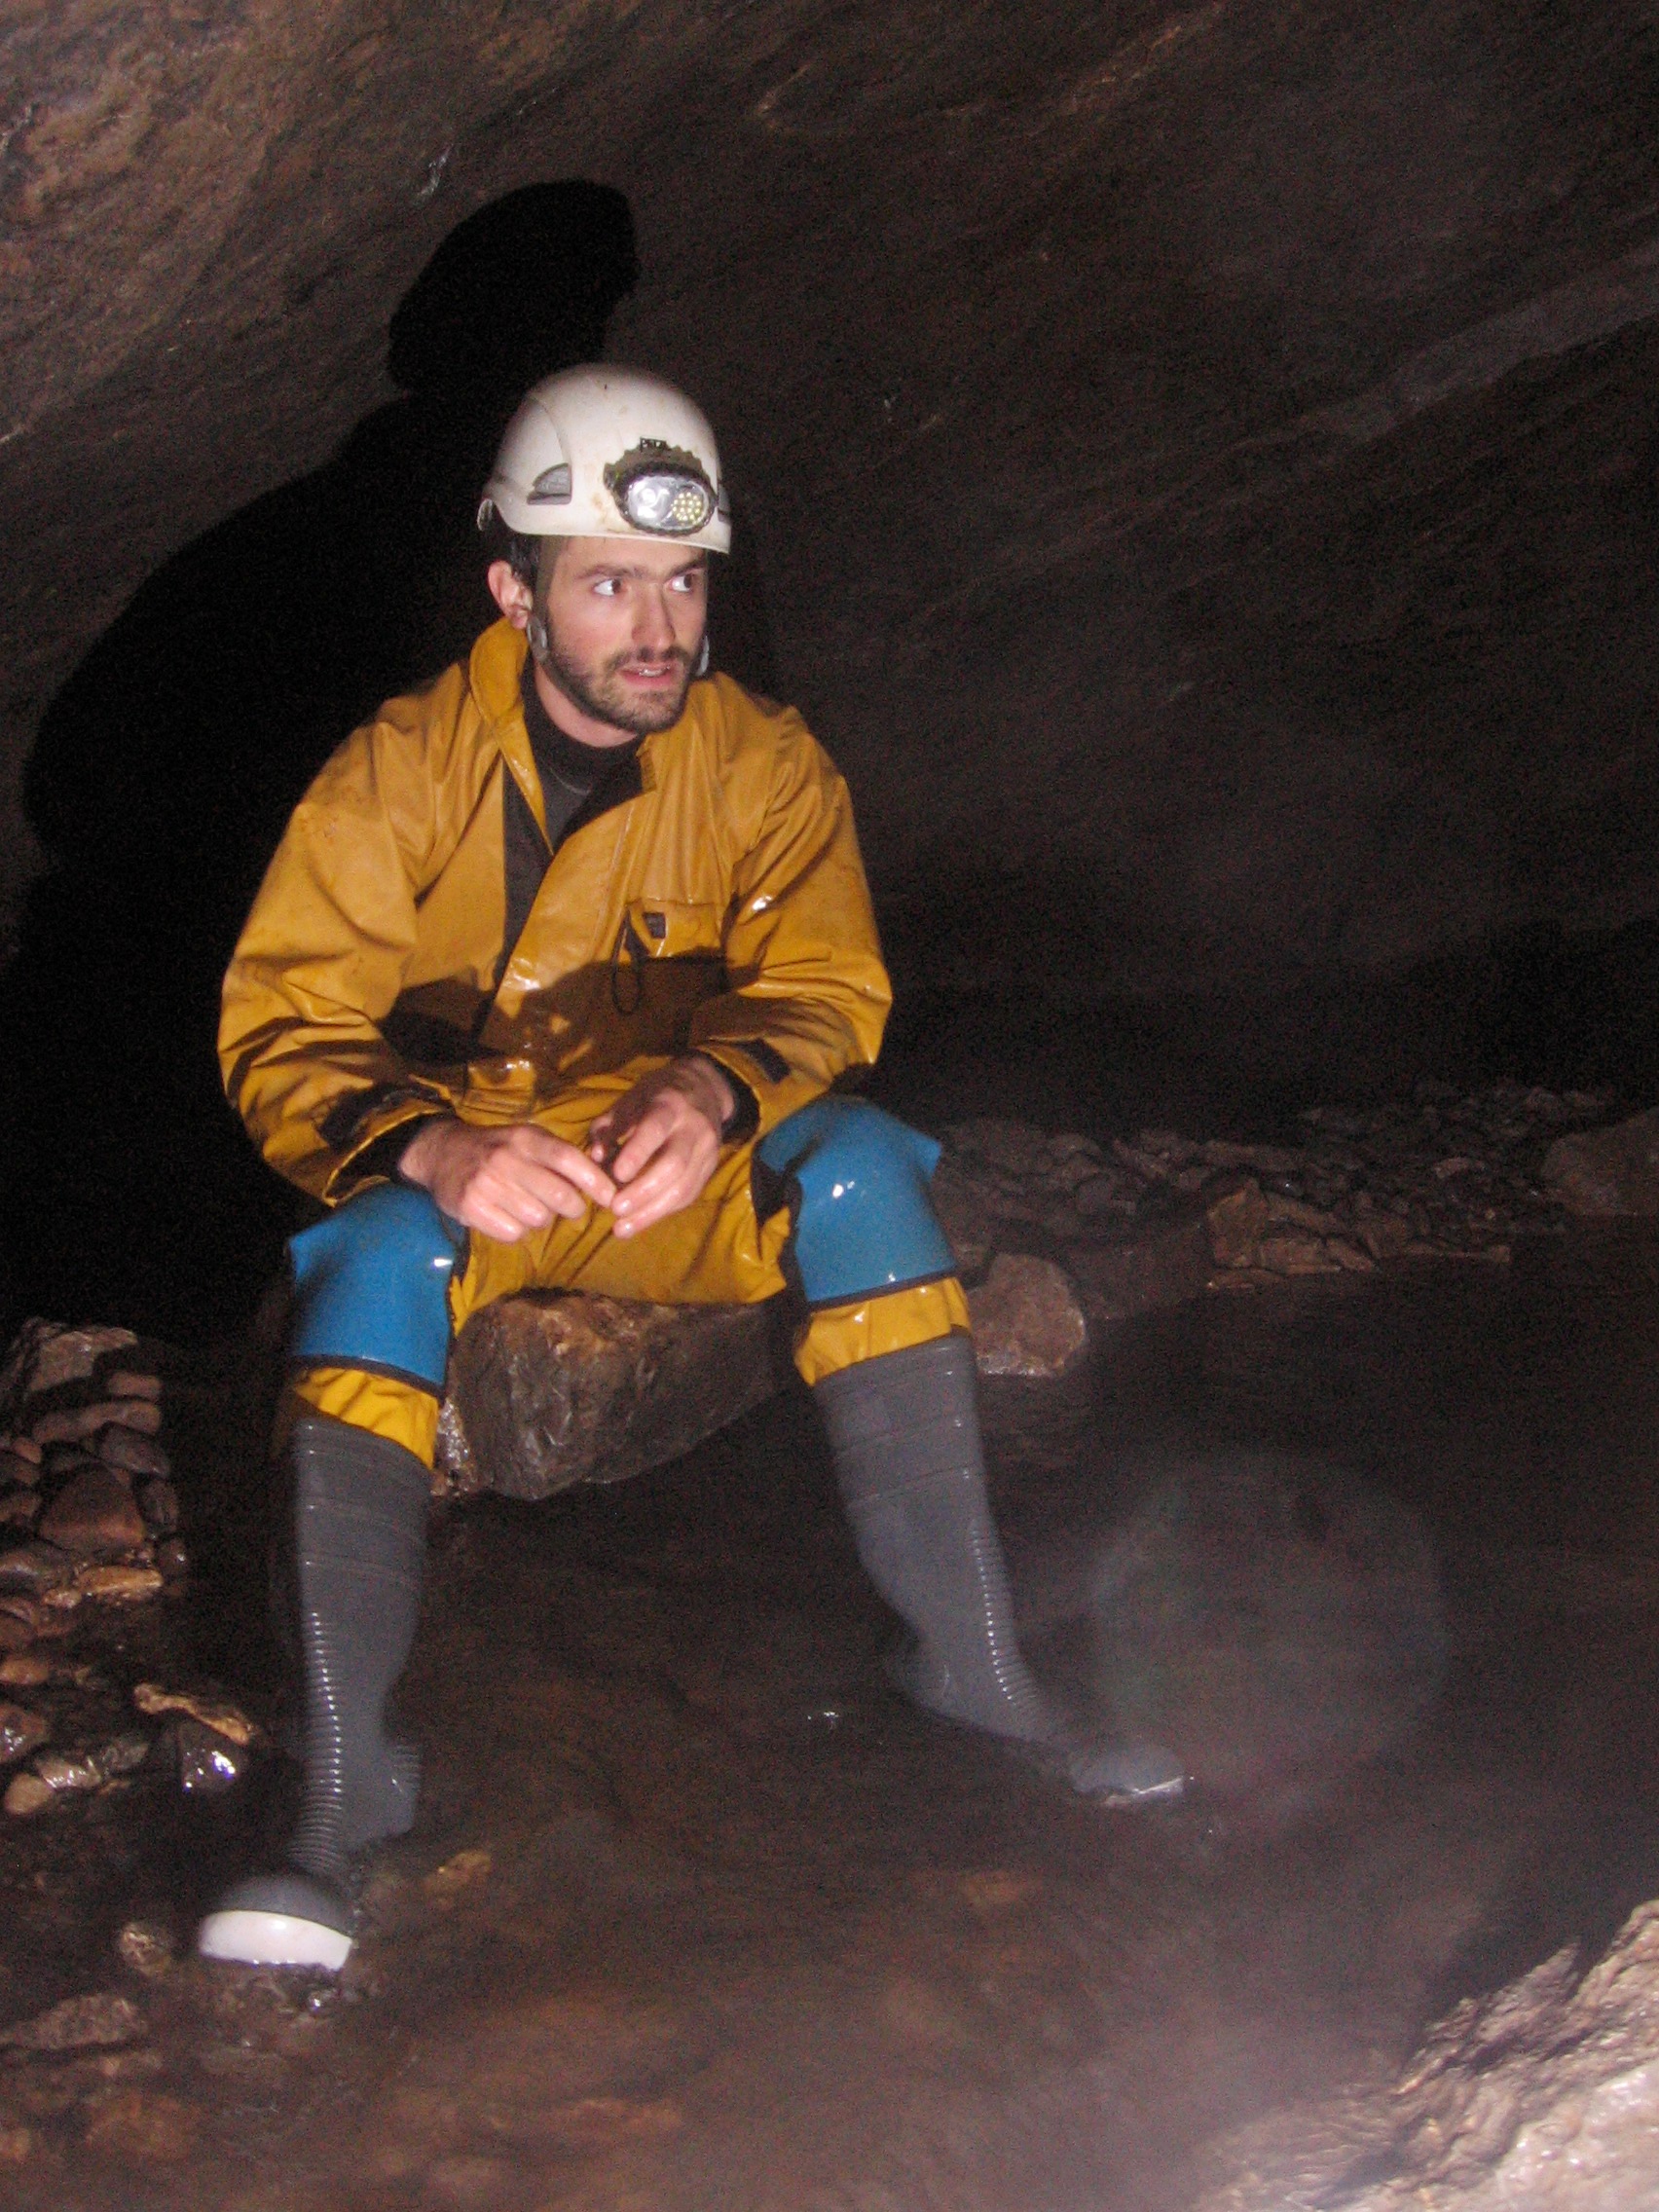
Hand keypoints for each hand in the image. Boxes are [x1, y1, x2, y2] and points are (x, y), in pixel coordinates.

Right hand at [399, 1119, 616, 1243]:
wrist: (443, 1153)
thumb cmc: (499, 1149)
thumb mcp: (527, 1140)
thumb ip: (560, 1157)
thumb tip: (602, 1183)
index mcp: (525, 1139)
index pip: (568, 1159)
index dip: (594, 1181)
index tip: (610, 1197)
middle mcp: (506, 1159)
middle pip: (559, 1197)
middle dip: (573, 1208)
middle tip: (570, 1208)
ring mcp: (486, 1184)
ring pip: (538, 1219)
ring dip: (541, 1219)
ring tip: (530, 1207)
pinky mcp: (470, 1207)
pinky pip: (513, 1233)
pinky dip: (517, 1231)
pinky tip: (508, 1216)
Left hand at [586, 1057, 734, 1239]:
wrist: (703, 1090)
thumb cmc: (654, 1097)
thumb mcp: (628, 1101)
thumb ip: (608, 1127)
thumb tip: (596, 1158)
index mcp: (669, 1104)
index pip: (655, 1129)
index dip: (637, 1153)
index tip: (617, 1175)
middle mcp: (693, 1128)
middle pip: (674, 1164)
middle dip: (643, 1190)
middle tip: (615, 1209)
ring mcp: (707, 1151)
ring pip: (684, 1187)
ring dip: (651, 1211)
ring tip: (621, 1228)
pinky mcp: (710, 1169)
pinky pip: (688, 1196)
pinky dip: (662, 1211)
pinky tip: (638, 1221)